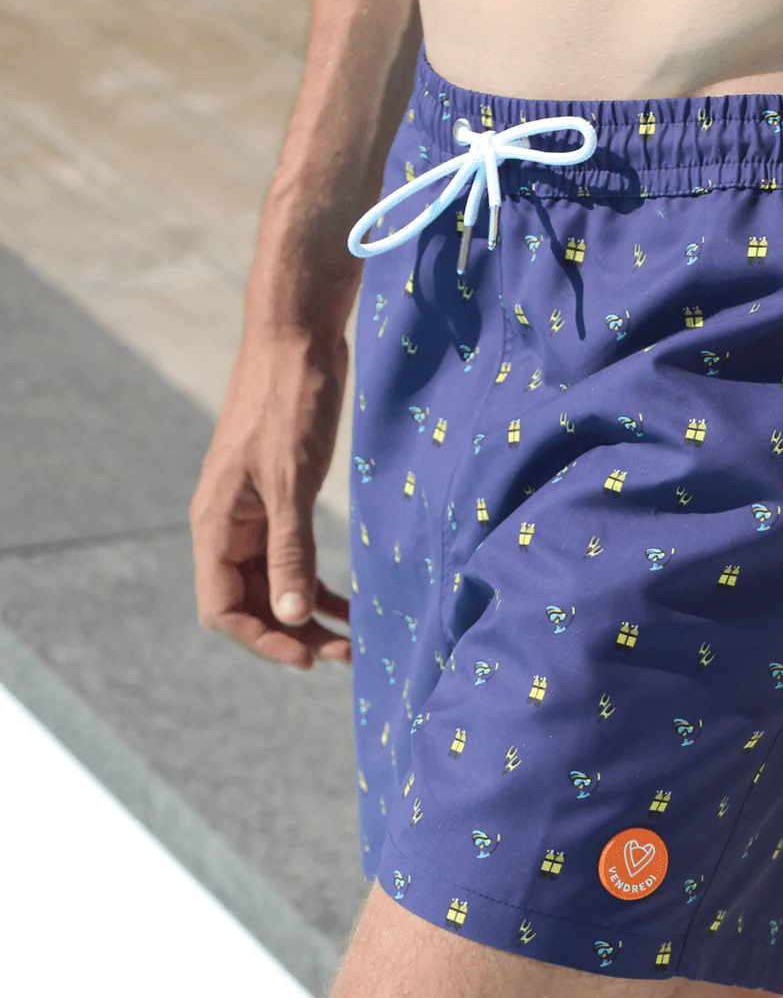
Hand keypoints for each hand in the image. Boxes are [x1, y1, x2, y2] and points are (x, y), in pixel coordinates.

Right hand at [189, 327, 352, 670]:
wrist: (298, 339)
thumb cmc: (289, 403)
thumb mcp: (291, 482)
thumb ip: (289, 551)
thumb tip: (292, 617)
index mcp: (216, 523)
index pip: (221, 607)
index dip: (261, 639)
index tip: (306, 658)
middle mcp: (227, 525)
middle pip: (248, 602)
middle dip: (292, 632)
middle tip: (343, 655)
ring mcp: (253, 513)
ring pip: (273, 583)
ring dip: (307, 614)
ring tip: (351, 642)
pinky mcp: (280, 499)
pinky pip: (290, 556)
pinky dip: (317, 583)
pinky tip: (348, 602)